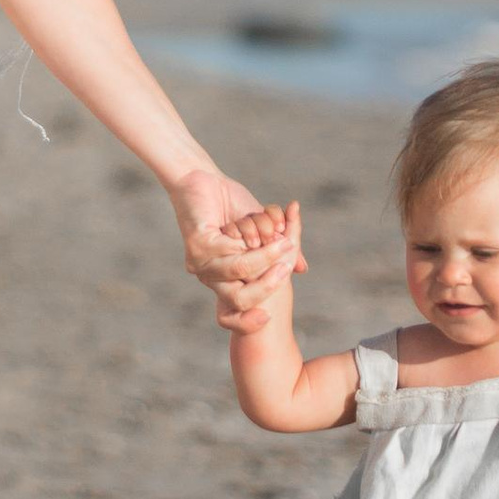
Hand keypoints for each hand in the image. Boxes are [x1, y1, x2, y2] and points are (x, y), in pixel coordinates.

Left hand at [173, 173, 302, 332]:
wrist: (203, 177)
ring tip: (283, 242)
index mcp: (222, 279)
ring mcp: (201, 261)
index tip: (268, 317)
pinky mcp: (198, 244)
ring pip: (240, 272)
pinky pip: (232, 251)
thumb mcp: (262, 230)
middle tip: (285, 267)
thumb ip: (279, 249)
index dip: (248, 322)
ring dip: (266, 257)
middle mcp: (209, 275)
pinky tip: (262, 226)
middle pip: (240, 299)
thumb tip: (301, 268)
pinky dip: (252, 239)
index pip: (233, 314)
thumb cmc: (232, 205)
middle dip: (268, 286)